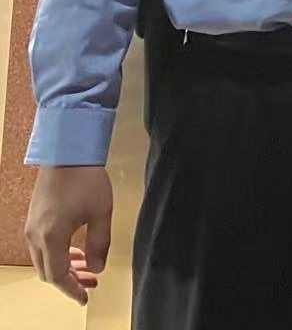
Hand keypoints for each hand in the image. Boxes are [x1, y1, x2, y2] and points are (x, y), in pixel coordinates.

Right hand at [25, 165, 111, 303]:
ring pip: (44, 260)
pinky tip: (76, 249)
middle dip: (70, 280)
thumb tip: (97, 268)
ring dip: (64, 267)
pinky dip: (58, 254)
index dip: (72, 289)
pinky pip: (42, 247)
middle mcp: (35, 236)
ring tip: (87, 267)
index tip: (85, 298)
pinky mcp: (33, 219)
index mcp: (51, 238)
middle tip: (92, 281)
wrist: (67, 152)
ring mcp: (31, 228)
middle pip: (48, 271)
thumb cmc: (86, 181)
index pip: (58, 276)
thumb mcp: (101, 213)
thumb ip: (99, 244)